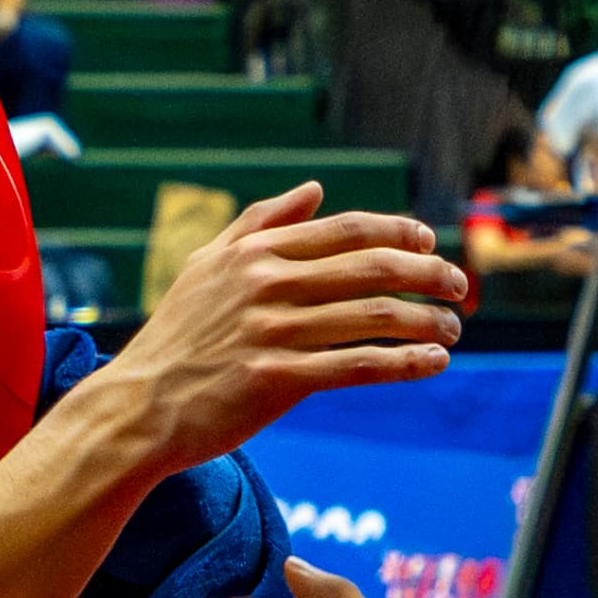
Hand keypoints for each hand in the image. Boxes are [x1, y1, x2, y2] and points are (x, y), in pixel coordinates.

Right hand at [88, 183, 464, 471]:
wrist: (139, 407)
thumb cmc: (177, 337)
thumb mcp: (207, 265)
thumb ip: (260, 222)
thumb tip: (315, 189)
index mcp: (256, 252)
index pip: (347, 230)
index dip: (400, 231)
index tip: (431, 241)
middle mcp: (267, 284)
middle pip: (372, 266)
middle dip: (428, 272)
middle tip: (458, 286)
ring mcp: (272, 332)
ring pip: (373, 316)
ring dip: (425, 320)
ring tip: (452, 331)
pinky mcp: (276, 380)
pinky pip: (357, 365)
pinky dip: (404, 363)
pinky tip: (432, 363)